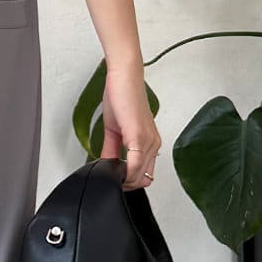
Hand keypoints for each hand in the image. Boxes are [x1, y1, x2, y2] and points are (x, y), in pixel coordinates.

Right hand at [100, 61, 162, 189]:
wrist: (123, 77)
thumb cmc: (122, 96)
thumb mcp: (115, 129)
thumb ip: (112, 150)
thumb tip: (108, 165)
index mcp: (150, 142)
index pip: (145, 174)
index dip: (130, 181)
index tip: (115, 180)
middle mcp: (153, 143)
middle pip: (144, 179)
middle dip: (127, 184)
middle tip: (111, 179)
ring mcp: (148, 141)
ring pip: (140, 176)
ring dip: (125, 180)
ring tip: (110, 173)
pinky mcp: (138, 136)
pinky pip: (134, 165)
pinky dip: (124, 172)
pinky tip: (112, 168)